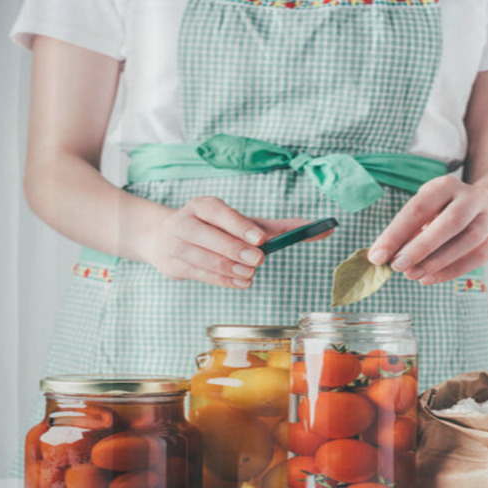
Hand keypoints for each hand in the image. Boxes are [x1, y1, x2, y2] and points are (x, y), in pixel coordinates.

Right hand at [142, 197, 330, 287]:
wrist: (163, 237)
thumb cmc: (217, 229)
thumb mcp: (245, 224)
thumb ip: (280, 228)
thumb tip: (324, 230)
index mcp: (204, 206)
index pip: (220, 213)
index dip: (240, 226)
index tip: (260, 239)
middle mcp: (186, 221)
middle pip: (213, 239)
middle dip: (237, 251)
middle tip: (257, 261)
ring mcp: (176, 244)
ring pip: (208, 260)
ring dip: (232, 270)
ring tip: (250, 274)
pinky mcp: (173, 266)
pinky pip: (202, 275)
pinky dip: (224, 281)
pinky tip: (241, 281)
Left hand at [367, 177, 487, 283]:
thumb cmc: (445, 214)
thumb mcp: (426, 214)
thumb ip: (406, 233)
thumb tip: (380, 257)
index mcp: (446, 185)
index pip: (419, 207)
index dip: (396, 233)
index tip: (377, 255)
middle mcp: (473, 196)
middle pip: (449, 222)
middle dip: (421, 247)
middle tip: (398, 266)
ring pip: (468, 240)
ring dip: (437, 262)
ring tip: (413, 276)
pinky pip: (481, 256)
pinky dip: (453, 270)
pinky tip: (431, 279)